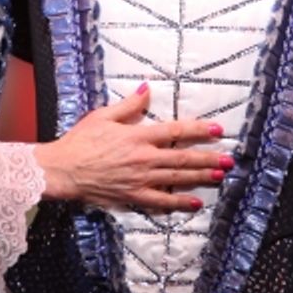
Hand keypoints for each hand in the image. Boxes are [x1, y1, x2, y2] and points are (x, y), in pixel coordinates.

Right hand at [34, 83, 231, 211]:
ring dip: (200, 177)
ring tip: (220, 176)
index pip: (175, 131)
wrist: (63, 169)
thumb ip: (128, 106)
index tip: (218, 129)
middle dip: (208, 158)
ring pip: (176, 178)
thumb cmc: (81, 141)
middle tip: (229, 159)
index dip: (198, 130)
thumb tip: (147, 89)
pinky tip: (195, 202)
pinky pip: (161, 201)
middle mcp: (144, 158)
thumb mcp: (103, 116)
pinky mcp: (133, 196)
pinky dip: (179, 203)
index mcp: (138, 136)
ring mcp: (140, 179)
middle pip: (182, 157)